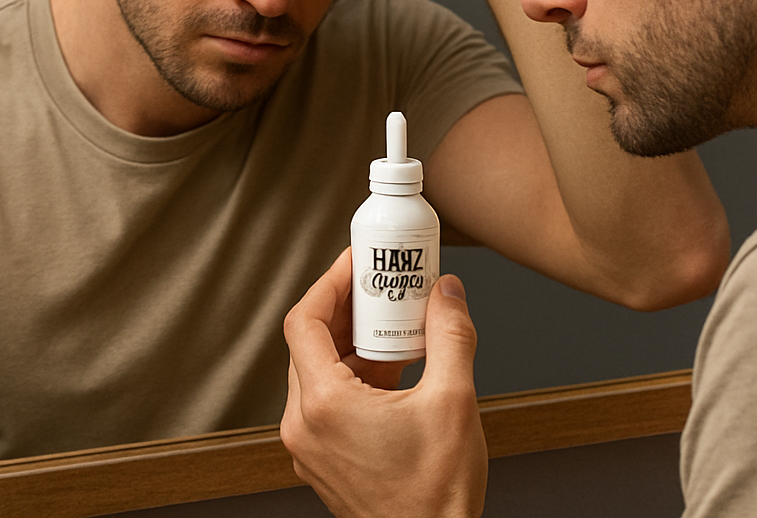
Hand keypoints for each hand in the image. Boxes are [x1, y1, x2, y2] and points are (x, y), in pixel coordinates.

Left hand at [281, 248, 486, 517]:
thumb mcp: (454, 400)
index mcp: (323, 405)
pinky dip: (357, 374)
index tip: (357, 262)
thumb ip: (450, 334)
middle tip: (382, 284)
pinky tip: (398, 368)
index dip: (330, 281)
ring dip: (355, 341)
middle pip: (310, 342)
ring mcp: (311, 447)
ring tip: (397, 324)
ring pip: (320, 372)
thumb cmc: (434, 496)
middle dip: (348, 307)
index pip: (303, 320)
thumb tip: (447, 293)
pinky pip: (329, 401)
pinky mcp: (325, 460)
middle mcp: (304, 426)